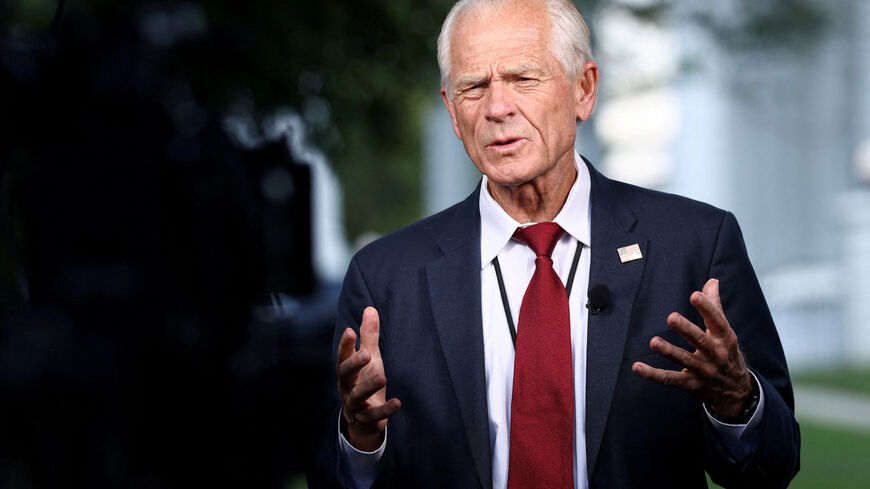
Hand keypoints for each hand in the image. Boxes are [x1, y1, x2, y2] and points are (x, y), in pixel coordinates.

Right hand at [336, 307, 400, 450]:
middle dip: (354, 363)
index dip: (345, 344)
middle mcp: (347, 386)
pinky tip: (397, 403)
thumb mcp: (369, 358)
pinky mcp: (367, 419)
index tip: (350, 331)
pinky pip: (374, 415)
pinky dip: (385, 410)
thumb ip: (368, 336)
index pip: (342, 355)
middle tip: (366, 353)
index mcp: (346, 370)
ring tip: (382, 377)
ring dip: (369, 386)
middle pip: (345, 374)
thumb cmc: (365, 380)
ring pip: (357, 395)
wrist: (363, 418)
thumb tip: (370, 309)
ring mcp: (355, 404)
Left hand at [631, 279, 753, 417]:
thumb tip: (712, 281)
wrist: (737, 392)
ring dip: (668, 351)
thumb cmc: (727, 354)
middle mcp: (715, 354)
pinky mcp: (691, 384)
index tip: (695, 295)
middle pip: (700, 340)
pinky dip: (652, 374)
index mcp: (725, 338)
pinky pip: (669, 379)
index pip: (717, 321)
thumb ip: (715, 307)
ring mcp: (703, 371)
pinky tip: (637, 367)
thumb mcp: (725, 332)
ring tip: (653, 342)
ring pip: (684, 360)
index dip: (707, 308)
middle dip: (686, 329)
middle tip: (671, 317)